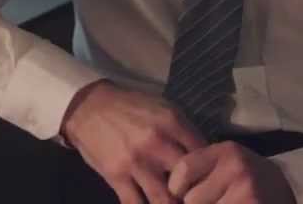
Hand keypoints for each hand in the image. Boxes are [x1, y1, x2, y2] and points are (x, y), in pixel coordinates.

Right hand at [61, 80, 207, 203]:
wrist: (90, 108)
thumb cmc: (132, 108)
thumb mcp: (164, 108)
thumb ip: (184, 131)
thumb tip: (206, 155)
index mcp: (172, 124)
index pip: (204, 154)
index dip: (211, 171)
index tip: (212, 180)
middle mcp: (157, 144)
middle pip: (188, 180)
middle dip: (196, 194)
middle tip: (198, 198)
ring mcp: (136, 163)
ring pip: (164, 200)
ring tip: (177, 203)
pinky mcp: (116, 177)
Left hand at [167, 141, 296, 203]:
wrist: (286, 192)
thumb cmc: (246, 180)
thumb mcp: (227, 164)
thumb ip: (200, 170)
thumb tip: (168, 193)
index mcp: (227, 151)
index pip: (182, 170)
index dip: (177, 187)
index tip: (184, 192)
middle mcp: (238, 167)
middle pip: (191, 199)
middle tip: (214, 199)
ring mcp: (247, 191)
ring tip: (227, 202)